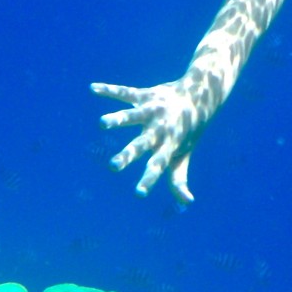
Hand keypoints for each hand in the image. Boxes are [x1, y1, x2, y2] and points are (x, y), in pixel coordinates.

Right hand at [90, 78, 207, 201]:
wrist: (198, 96)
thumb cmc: (187, 132)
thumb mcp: (183, 155)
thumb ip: (179, 178)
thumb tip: (187, 202)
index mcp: (169, 144)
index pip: (159, 165)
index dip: (150, 179)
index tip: (138, 193)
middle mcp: (160, 128)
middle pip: (142, 143)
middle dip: (129, 154)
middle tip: (113, 167)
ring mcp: (152, 110)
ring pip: (133, 115)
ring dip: (118, 119)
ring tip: (101, 123)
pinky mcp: (145, 95)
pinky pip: (125, 92)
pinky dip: (109, 90)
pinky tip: (92, 88)